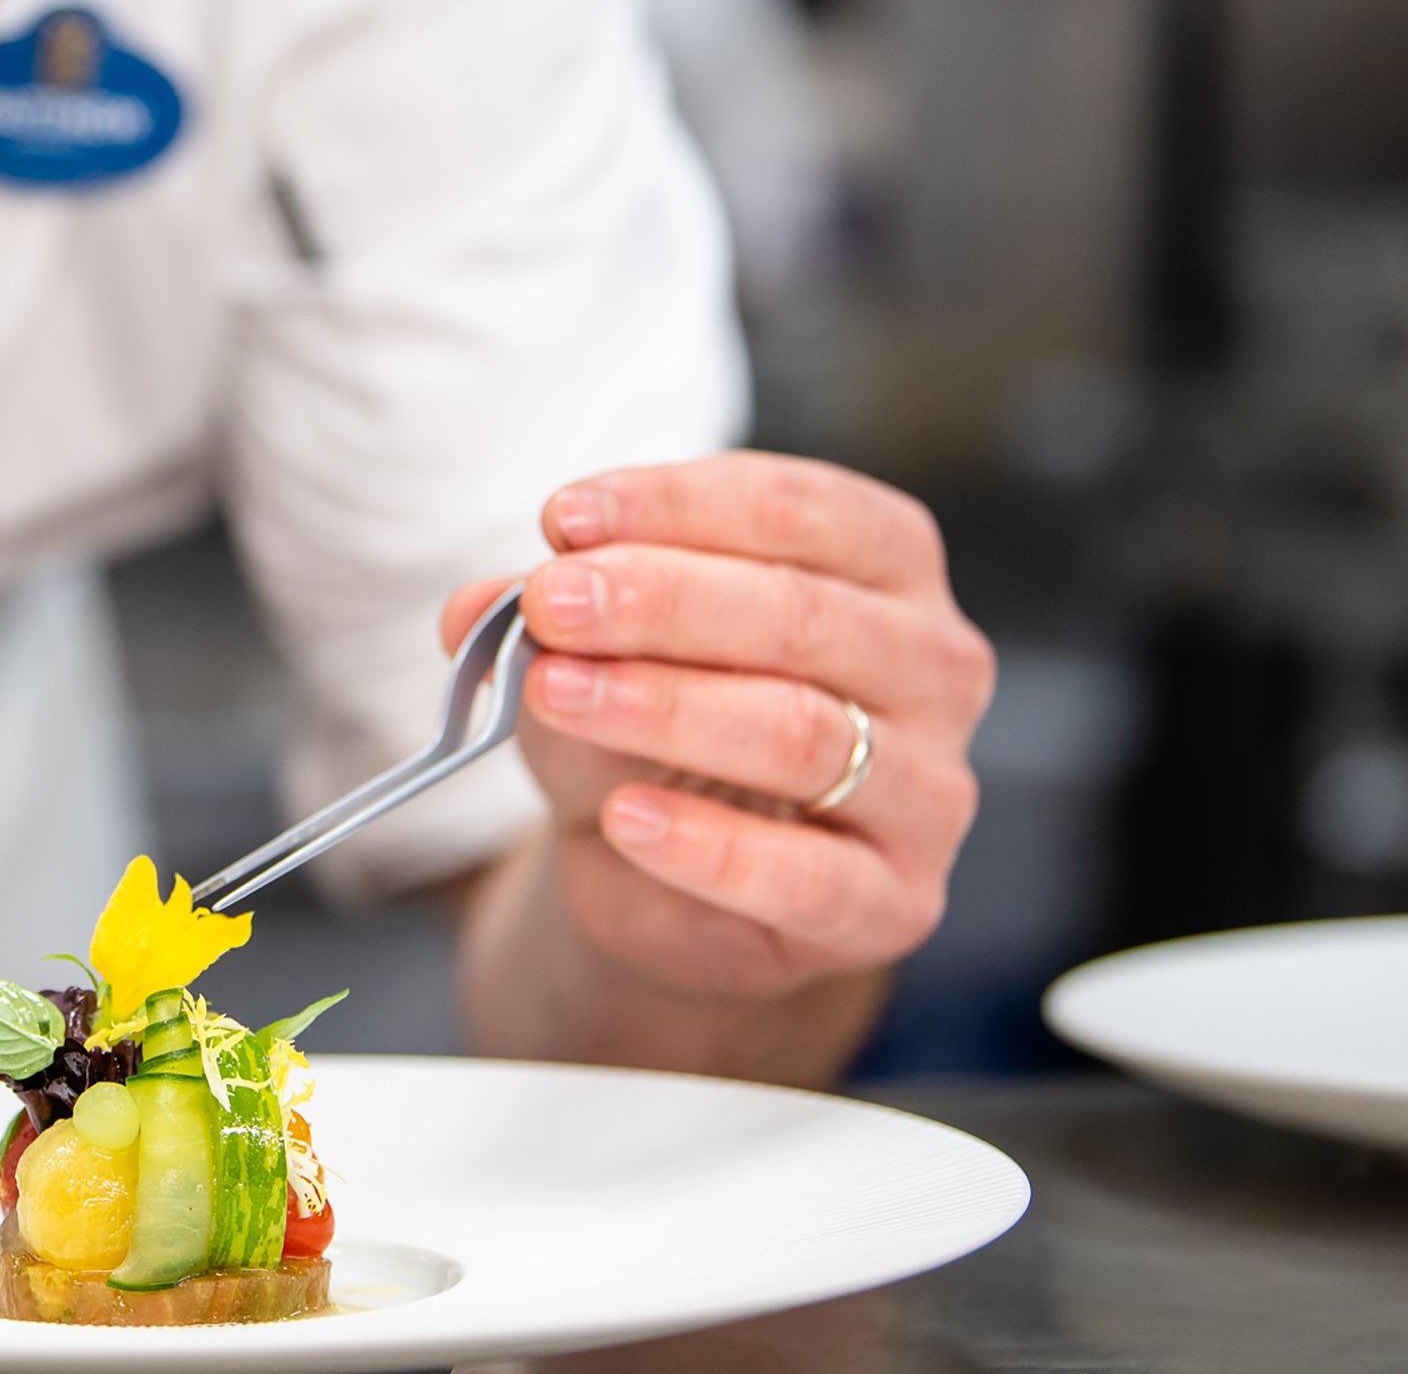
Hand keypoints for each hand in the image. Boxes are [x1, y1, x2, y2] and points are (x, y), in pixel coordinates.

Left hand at [443, 452, 992, 1005]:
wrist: (667, 876)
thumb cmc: (652, 727)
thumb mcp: (589, 648)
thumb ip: (544, 616)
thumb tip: (475, 607)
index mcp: (883, 563)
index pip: (795, 508)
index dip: (674, 505)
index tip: (564, 518)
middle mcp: (932, 664)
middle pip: (802, 613)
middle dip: (663, 599)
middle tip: (552, 602)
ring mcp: (930, 789)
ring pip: (803, 732)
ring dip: (665, 706)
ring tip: (557, 693)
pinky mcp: (894, 902)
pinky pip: (808, 876)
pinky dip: (708, 847)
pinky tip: (626, 818)